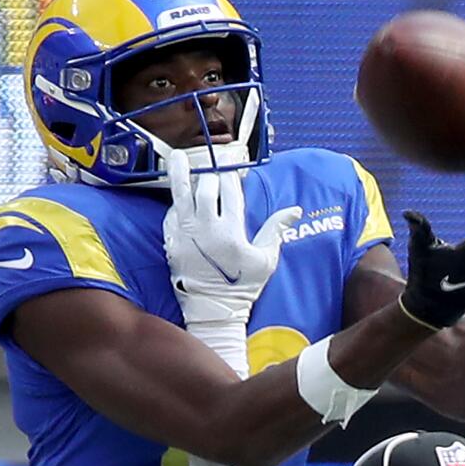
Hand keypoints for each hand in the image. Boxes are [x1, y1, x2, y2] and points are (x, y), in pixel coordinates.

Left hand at [162, 146, 301, 351]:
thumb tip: (294, 209)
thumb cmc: (242, 287)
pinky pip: (171, 213)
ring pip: (180, 193)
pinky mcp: (170, 241)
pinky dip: (177, 202)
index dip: (232, 170)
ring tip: (179, 156)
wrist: (213, 309)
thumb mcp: (266, 260)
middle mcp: (205, 228)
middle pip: (205, 185)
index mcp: (230, 231)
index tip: (235, 161)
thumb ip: (276, 230)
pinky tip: (182, 197)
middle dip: (212, 173)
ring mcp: (184, 234)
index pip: (230, 188)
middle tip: (216, 168)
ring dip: (180, 172)